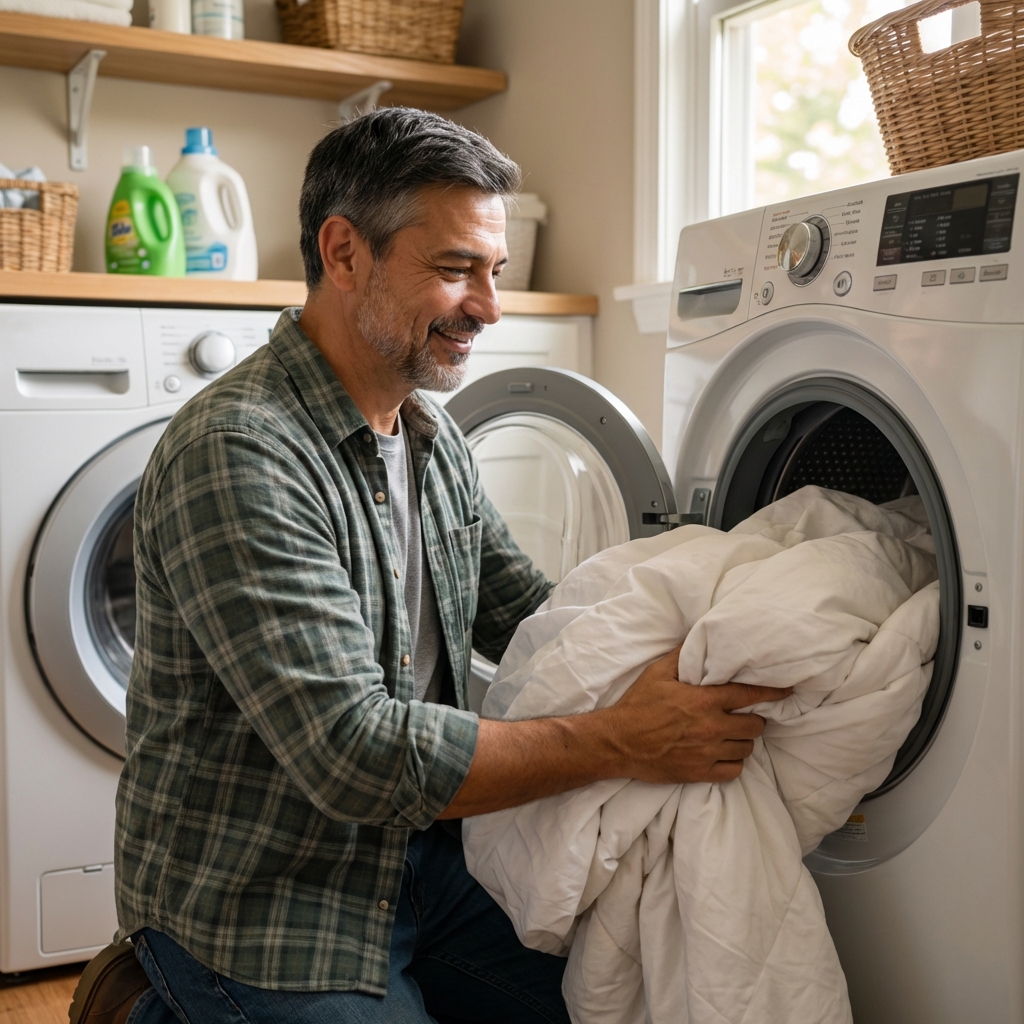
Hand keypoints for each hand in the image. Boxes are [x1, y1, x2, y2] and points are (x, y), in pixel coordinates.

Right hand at [606, 646, 790, 784]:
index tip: (787, 690)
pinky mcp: (700, 773)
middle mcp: (711, 727)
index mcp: (704, 700)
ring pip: (747, 748)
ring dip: (744, 740)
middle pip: (755, 725)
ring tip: (734, 734)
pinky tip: (725, 754)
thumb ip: (683, 656)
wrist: (617, 742)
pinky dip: (734, 763)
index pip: (750, 695)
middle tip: (745, 715)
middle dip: (754, 719)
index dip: (773, 692)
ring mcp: (707, 752)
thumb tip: (700, 638)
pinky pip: (734, 771)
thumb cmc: (637, 705)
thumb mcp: (657, 673)